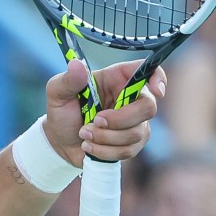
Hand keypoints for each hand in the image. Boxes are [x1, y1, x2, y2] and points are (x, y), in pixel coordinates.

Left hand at [42, 58, 164, 165]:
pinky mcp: (132, 143)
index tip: (155, 90)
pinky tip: (89, 146)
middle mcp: (132, 99)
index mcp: (117, 79)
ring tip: (84, 134)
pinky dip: (104, 151)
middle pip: (148, 107)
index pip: (149, 71)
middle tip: (96, 121)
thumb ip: (67, 80)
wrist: (58, 142)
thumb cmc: (62, 112)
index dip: (158, 78)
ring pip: (136, 133)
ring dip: (105, 137)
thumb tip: (77, 65)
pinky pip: (128, 150)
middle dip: (120, 119)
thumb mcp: (57, 92)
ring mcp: (136, 122)